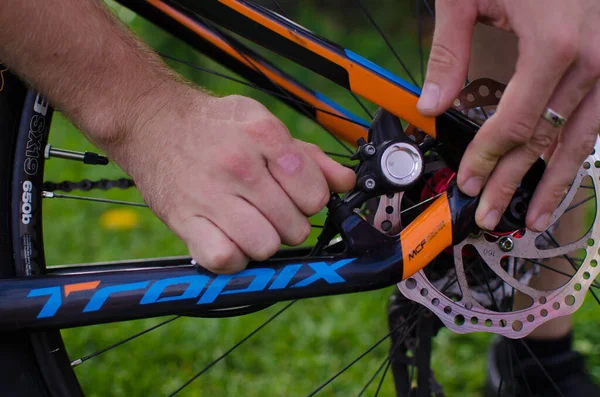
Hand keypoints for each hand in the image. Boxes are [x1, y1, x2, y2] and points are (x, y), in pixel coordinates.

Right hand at [104, 89, 354, 272]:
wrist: (151, 121)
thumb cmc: (213, 125)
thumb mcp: (262, 122)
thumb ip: (308, 154)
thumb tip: (344, 182)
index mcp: (264, 136)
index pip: (314, 194)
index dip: (310, 200)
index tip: (296, 196)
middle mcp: (239, 166)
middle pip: (293, 227)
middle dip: (289, 223)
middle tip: (270, 210)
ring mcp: (210, 195)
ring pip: (265, 247)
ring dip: (263, 242)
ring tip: (251, 224)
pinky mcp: (184, 220)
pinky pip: (225, 259)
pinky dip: (232, 258)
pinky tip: (229, 239)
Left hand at [417, 0, 599, 231]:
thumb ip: (449, 53)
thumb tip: (430, 104)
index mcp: (553, 47)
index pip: (513, 125)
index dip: (487, 159)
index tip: (469, 182)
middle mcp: (591, 61)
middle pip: (544, 141)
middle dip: (512, 184)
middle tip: (491, 216)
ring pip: (579, 140)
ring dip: (554, 183)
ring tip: (535, 217)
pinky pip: (597, 120)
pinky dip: (577, 152)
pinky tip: (561, 174)